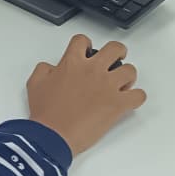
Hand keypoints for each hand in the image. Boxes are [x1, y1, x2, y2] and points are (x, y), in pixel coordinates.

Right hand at [26, 34, 145, 155]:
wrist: (53, 135)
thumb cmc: (46, 113)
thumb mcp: (35, 84)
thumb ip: (44, 69)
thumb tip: (52, 67)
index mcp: (72, 63)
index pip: (83, 40)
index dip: (85, 44)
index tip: (87, 50)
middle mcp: (93, 70)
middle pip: (115, 48)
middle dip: (117, 52)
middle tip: (115, 59)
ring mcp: (108, 86)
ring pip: (130, 70)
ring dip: (127, 76)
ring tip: (121, 83)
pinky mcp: (118, 104)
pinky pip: (139, 95)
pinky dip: (136, 97)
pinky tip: (129, 100)